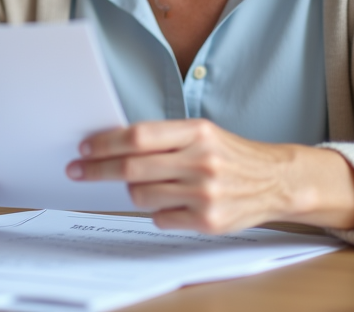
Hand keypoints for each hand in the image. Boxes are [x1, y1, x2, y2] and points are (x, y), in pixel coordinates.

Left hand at [65, 119, 353, 233]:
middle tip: (78, 170)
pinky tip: (169, 202)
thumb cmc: (230, 154)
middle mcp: (201, 161)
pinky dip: (156, 211)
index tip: (84, 147)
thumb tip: (113, 144)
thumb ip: (164, 138)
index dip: (105, 142)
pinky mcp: (208, 220)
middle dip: (98, 169)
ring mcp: (205, 193)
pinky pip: (160, 218)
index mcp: (197, 132)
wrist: (275, 181)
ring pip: (142, 195)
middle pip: (132, 167)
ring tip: (139, 184)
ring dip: (131, 190)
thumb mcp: (202, 133)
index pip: (138, 136)